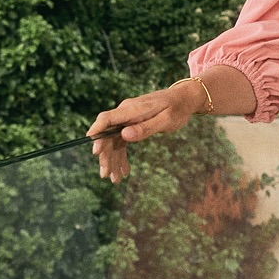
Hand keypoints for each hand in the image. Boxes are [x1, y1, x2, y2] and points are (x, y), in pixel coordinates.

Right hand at [87, 83, 204, 182]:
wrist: (183, 99)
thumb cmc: (176, 108)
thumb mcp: (165, 120)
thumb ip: (146, 128)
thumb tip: (125, 136)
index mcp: (131, 109)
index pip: (107, 119)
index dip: (98, 133)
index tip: (95, 151)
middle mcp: (125, 113)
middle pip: (108, 135)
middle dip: (106, 156)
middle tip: (106, 175)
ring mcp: (127, 120)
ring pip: (114, 141)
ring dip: (113, 160)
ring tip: (115, 179)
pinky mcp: (131, 125)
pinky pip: (122, 142)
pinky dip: (122, 156)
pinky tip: (124, 170)